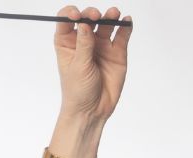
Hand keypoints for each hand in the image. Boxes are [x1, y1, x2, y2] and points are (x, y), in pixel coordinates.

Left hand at [54, 5, 132, 121]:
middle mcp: (84, 42)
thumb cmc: (77, 91)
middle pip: (87, 19)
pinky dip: (125, 26)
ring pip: (106, 24)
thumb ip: (83, 45)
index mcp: (67, 44)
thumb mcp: (78, 66)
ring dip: (109, 16)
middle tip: (95, 16)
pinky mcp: (116, 52)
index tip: (75, 15)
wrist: (92, 109)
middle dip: (91, 14)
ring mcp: (101, 46)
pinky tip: (126, 20)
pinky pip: (122, 35)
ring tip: (113, 13)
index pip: (66, 22)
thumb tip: (83, 24)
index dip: (70, 14)